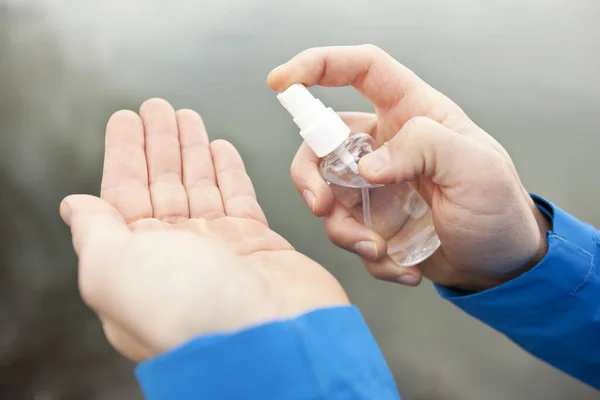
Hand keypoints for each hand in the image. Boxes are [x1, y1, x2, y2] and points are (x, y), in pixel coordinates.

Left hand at [60, 99, 347, 361]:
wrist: (270, 336)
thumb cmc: (187, 310)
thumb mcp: (114, 268)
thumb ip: (95, 232)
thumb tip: (75, 208)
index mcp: (136, 262)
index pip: (123, 196)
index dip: (124, 155)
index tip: (126, 119)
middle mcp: (176, 256)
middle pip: (163, 185)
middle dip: (159, 143)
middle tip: (158, 106)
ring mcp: (219, 249)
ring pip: (201, 186)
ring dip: (192, 149)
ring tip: (187, 115)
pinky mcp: (258, 244)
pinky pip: (240, 197)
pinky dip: (229, 171)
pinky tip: (220, 147)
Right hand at [268, 45, 549, 291]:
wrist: (500, 266)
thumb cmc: (498, 208)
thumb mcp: (476, 169)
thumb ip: (424, 148)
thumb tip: (366, 166)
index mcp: (413, 112)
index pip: (361, 69)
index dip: (318, 65)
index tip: (281, 83)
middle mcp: (387, 143)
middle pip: (322, 141)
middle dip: (311, 176)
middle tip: (322, 207)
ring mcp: (375, 184)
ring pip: (326, 193)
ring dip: (342, 228)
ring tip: (380, 251)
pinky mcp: (372, 220)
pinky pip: (346, 231)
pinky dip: (367, 255)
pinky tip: (403, 265)